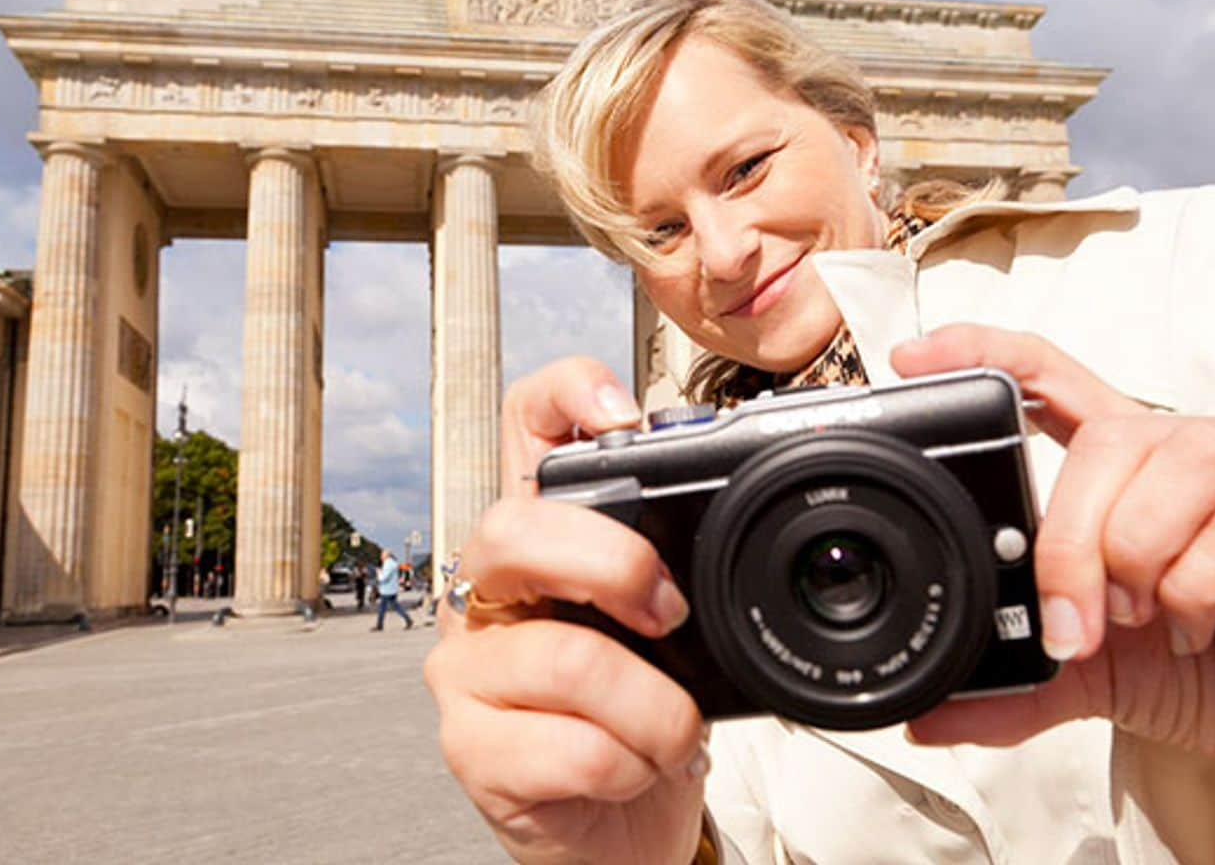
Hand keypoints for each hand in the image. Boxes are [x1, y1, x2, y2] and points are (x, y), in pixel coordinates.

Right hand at [424, 357, 709, 864]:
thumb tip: (748, 512)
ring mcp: (466, 670)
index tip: (625, 415)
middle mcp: (487, 590)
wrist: (621, 835)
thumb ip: (682, 567)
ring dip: (652, 709)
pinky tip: (629, 769)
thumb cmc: (643, 720)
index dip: (565, 393)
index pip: (525, 424)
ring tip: (670, 733)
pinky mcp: (470, 749)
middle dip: (613, 565)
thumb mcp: (674, 631)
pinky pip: (565, 748)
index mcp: (541, 539)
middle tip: (670, 614)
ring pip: (559, 657)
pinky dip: (626, 765)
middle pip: (513, 528)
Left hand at [893, 325, 1214, 849]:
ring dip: (1136, 552)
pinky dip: (1199, 589)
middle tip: (1069, 621)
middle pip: (1113, 435)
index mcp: (1137, 467)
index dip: (990, 353)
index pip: (1057, 378)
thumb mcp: (1087, 674)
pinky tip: (1197, 631)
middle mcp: (1203, 454)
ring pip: (1181, 463)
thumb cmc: (1205, 675)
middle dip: (1071, 536)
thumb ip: (1012, 681)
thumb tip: (925, 720)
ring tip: (1138, 617)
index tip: (917, 357)